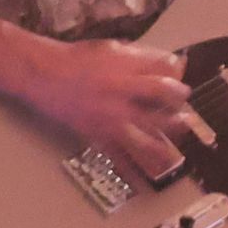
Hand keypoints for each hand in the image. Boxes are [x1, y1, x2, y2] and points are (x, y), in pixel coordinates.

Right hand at [26, 38, 208, 180]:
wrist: (43, 74)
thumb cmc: (77, 58)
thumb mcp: (113, 48)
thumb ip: (142, 58)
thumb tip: (170, 64)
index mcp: (127, 69)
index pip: (165, 73)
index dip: (178, 78)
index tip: (181, 83)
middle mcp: (122, 93)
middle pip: (163, 99)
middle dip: (179, 104)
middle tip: (184, 111)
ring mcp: (110, 117)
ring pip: (147, 132)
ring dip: (167, 139)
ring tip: (179, 145)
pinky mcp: (97, 134)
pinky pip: (118, 155)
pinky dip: (131, 169)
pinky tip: (144, 179)